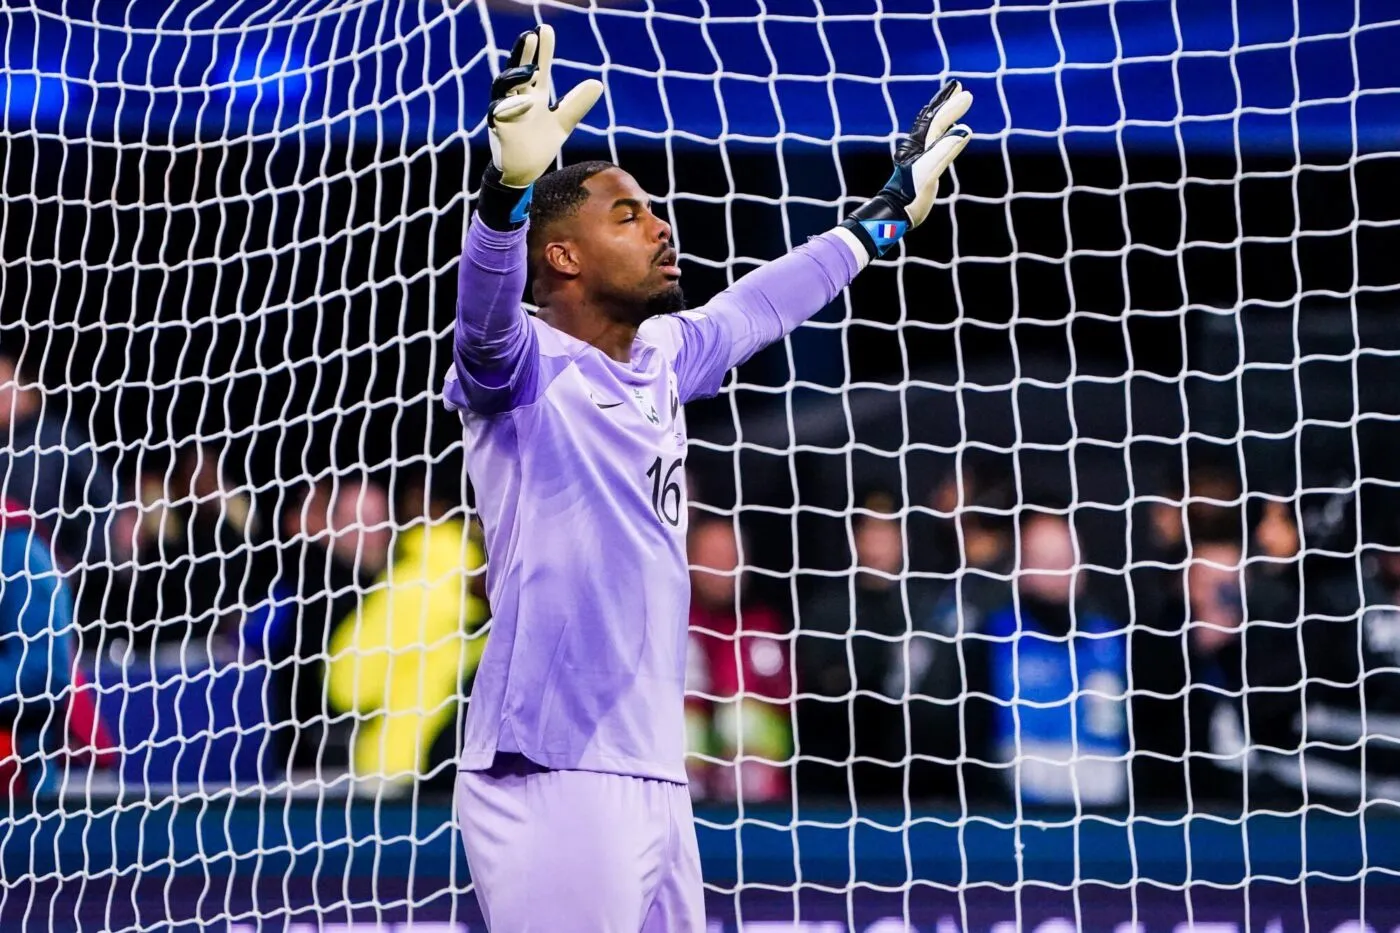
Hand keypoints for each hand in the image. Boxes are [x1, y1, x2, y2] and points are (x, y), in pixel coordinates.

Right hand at [477, 25, 602, 228]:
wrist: (523, 171)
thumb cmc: (539, 144)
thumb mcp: (563, 122)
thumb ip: (577, 103)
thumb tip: (598, 83)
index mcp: (534, 96)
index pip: (538, 68)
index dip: (542, 51)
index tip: (544, 30)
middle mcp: (518, 99)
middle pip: (518, 70)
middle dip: (524, 53)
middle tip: (531, 35)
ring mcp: (505, 112)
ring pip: (503, 87)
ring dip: (515, 76)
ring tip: (531, 68)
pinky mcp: (497, 128)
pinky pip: (498, 113)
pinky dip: (509, 107)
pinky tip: (523, 102)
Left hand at [840, 81, 972, 258]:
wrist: (896, 213)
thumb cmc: (911, 194)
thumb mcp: (930, 171)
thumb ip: (945, 150)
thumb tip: (964, 130)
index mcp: (919, 145)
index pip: (937, 121)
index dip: (951, 107)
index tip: (966, 95)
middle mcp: (918, 147)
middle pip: (932, 119)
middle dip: (945, 103)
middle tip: (958, 88)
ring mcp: (919, 157)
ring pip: (932, 129)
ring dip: (944, 115)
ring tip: (954, 105)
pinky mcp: (921, 168)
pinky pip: (934, 143)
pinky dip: (943, 134)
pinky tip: (948, 134)